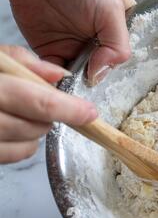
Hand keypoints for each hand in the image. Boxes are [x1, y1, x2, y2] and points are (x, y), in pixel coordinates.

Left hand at [0, 0, 135, 85]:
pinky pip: (59, 76)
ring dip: (81, 86)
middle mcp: (102, 42)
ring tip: (80, 89)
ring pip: (84, 79)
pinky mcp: (54, 53)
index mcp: (123, 31)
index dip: (129, 76)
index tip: (125, 89)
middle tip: (99, 91)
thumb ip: (117, 45)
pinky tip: (62, 82)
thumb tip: (102, 74)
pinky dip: (59, 82)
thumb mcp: (110, 9)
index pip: (132, 60)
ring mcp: (78, 49)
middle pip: (108, 74)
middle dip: (103, 84)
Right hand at [0, 45, 97, 162]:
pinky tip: (13, 129)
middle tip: (50, 105)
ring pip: (23, 146)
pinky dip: (21, 146)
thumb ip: (23, 61)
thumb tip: (59, 76)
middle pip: (32, 126)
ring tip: (26, 114)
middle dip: (50, 118)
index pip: (35, 100)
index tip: (89, 113)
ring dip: (36, 132)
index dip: (68, 109)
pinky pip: (8, 157)